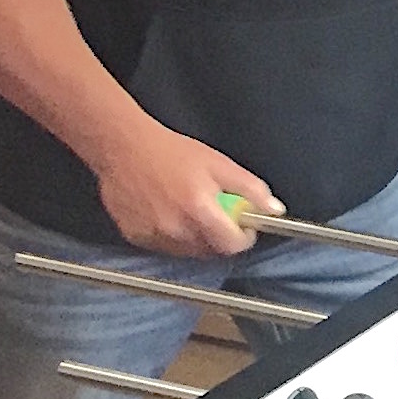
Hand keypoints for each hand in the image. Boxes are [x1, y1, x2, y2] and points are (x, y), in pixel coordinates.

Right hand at [94, 123, 273, 258]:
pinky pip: (164, 247)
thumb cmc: (172, 152)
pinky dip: (172, 237)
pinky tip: (167, 212)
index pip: (232, 245)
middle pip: (211, 251)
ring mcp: (152, 235)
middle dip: (219, 236)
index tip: (242, 227)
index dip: (242, 237)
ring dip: (196, 238)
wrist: (123, 147)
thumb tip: (274, 210)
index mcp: (199, 210)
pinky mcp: (135, 237)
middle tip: (215, 213)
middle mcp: (175, 228)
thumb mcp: (219, 164)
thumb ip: (250, 189)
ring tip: (188, 208)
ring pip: (187, 251)